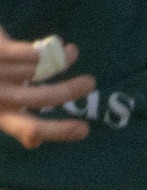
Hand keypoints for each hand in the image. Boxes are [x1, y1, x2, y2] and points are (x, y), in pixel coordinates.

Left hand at [0, 29, 92, 148]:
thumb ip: (12, 122)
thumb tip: (34, 143)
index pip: (30, 127)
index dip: (59, 131)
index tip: (84, 129)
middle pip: (38, 98)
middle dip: (69, 91)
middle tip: (91, 84)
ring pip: (34, 70)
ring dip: (61, 61)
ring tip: (73, 53)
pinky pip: (22, 52)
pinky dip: (42, 51)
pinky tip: (58, 46)